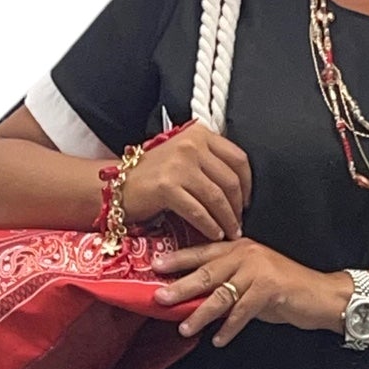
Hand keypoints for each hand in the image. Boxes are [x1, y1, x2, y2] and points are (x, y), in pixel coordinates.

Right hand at [128, 127, 253, 242]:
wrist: (119, 185)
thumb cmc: (154, 175)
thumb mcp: (184, 156)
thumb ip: (209, 160)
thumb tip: (241, 184)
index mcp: (199, 134)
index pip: (238, 158)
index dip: (248, 183)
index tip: (248, 201)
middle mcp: (190, 145)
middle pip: (229, 180)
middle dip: (238, 206)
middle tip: (239, 222)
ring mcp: (178, 165)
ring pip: (216, 198)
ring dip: (226, 220)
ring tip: (230, 232)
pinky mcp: (167, 187)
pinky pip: (198, 211)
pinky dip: (209, 226)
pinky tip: (214, 234)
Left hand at [151, 238, 344, 347]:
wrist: (322, 295)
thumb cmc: (285, 289)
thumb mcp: (252, 279)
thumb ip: (227, 283)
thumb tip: (194, 298)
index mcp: (239, 248)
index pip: (202, 252)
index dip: (178, 259)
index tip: (155, 266)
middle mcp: (247, 254)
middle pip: (206, 272)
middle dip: (180, 286)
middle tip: (159, 297)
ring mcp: (258, 270)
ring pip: (221, 294)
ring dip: (200, 313)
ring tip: (184, 327)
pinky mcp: (270, 289)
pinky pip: (242, 311)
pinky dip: (229, 328)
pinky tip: (218, 339)